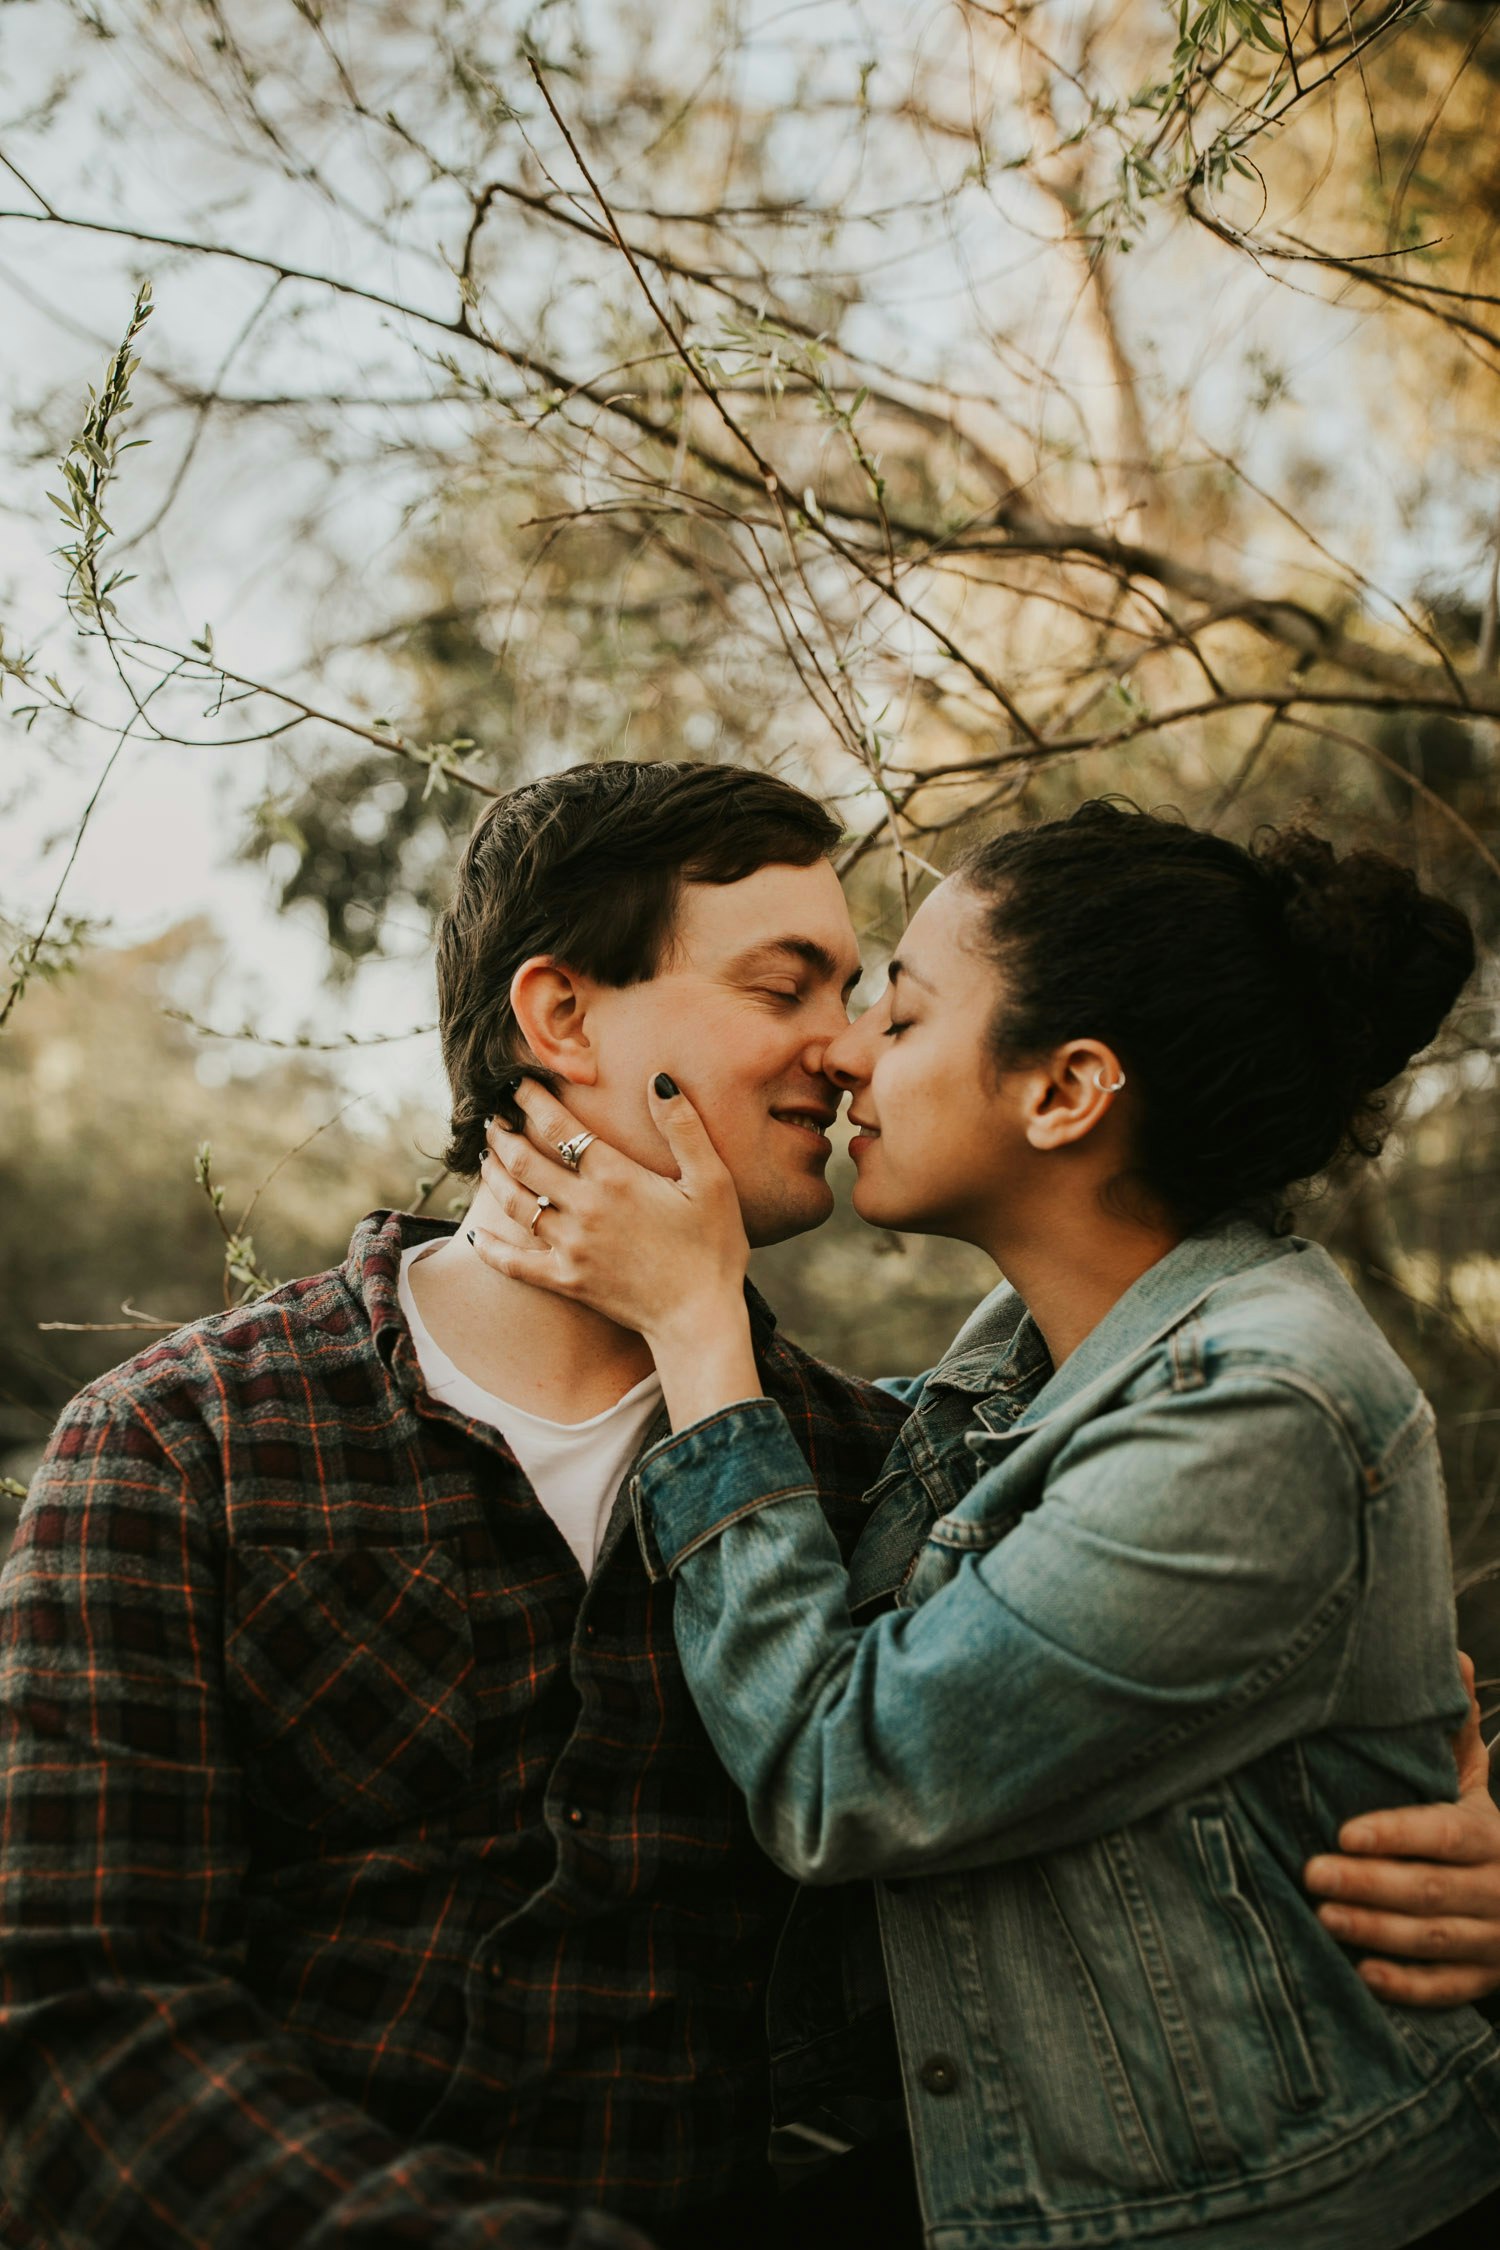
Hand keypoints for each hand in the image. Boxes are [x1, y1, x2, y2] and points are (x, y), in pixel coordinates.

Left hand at [471, 1076, 760, 1426]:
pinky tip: (475, 1233)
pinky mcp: (566, 1281)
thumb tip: (659, 1080)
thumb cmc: (713, 1247)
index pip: (560, 1127)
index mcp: (616, 1177)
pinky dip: (490, 1248)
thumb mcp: (712, 1180)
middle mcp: (584, 1208)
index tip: (518, 1085)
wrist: (699, 1318)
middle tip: (493, 1116)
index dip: (533, 1101)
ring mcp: (570, 1246)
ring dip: (494, 1175)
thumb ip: (683, 1127)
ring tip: (485, 1156)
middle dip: (504, 1133)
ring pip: (516, 1203)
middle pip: (526, 1161)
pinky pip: (514, 1263)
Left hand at [1304, 1652, 1499, 2006]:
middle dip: (1370, 1884)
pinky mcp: (1481, 1979)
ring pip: (1434, 1942)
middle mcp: (1498, 1890)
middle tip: (1311, 1872)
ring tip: (1322, 1915)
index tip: (1344, 1832)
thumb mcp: (1471, 1776)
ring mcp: (1493, 1941)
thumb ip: (1456, 1726)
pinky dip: (1407, 1986)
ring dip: (1377, 1931)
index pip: (1444, 1834)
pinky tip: (1362, 1972)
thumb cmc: (1475, 1824)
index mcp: (1491, 1835)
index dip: (1397, 1834)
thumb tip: (1450, 1655)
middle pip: (1432, 1890)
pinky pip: (1446, 1990)